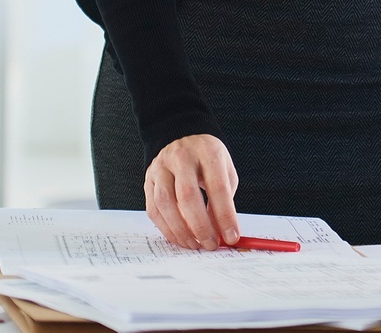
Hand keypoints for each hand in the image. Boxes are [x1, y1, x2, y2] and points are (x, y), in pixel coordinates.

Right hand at [144, 134, 240, 249]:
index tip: (232, 236)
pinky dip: (166, 228)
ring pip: (166, 204)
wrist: (181, 135)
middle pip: (188, 196)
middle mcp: (182, 158)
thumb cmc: (206, 157)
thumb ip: (224, 198)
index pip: (217, 187)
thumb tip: (222, 232)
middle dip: (201, 226)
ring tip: (194, 244)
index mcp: (207, 153)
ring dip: (181, 230)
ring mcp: (161, 168)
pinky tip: (178, 237)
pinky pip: (153, 209)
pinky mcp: (148, 180)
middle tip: (210, 244)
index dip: (225, 215)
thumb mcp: (224, 169)